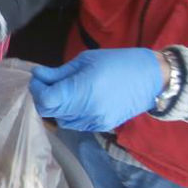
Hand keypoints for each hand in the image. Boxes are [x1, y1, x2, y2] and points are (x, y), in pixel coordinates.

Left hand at [29, 48, 162, 131]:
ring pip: (60, 119)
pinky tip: (75, 100)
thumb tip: (37, 75)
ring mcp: (95, 121)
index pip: (46, 100)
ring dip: (55, 106)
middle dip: (43, 96)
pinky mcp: (102, 127)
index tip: (38, 78)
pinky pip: (75, 124)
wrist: (151, 78)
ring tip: (62, 90)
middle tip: (46, 82)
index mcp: (83, 90)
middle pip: (49, 112)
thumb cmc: (117, 62)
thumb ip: (59, 73)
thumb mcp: (85, 61)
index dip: (37, 89)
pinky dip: (69, 113)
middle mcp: (87, 110)